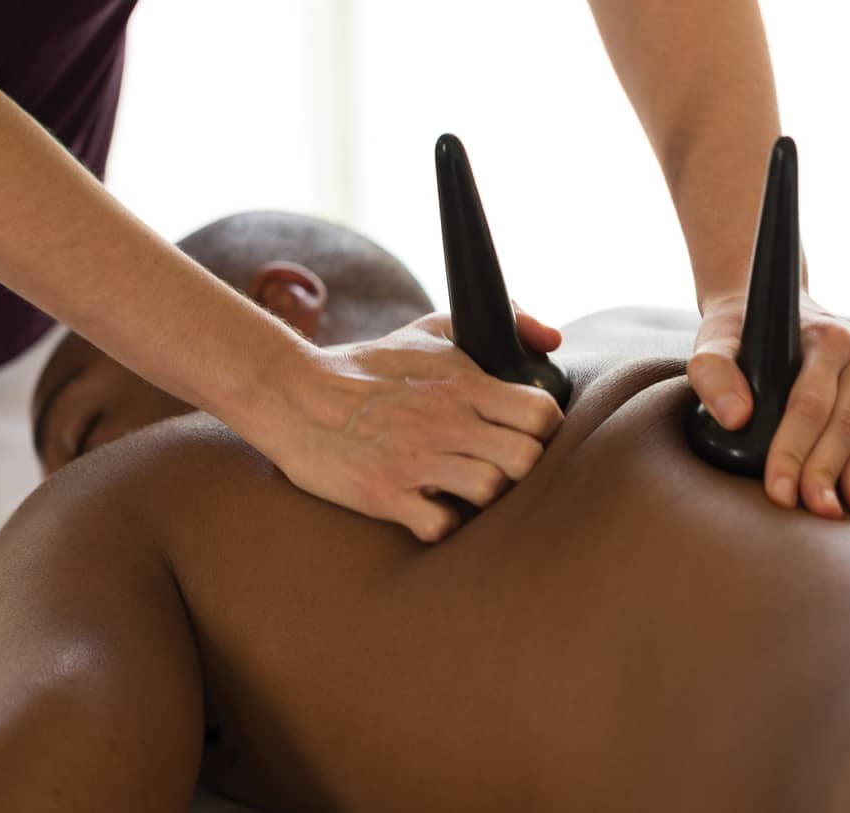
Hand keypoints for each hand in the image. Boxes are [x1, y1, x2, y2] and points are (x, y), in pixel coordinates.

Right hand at [241, 310, 564, 542]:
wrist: (295, 393)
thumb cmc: (371, 365)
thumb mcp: (433, 330)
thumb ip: (500, 323)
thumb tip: (554, 340)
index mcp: (464, 384)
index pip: (541, 414)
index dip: (544, 431)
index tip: (527, 435)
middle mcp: (446, 422)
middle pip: (526, 460)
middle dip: (521, 469)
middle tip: (498, 467)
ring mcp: (416, 460)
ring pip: (489, 493)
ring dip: (484, 498)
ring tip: (464, 489)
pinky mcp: (385, 494)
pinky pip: (440, 526)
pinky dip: (442, 525)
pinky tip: (431, 508)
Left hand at [689, 291, 849, 517]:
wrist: (771, 304)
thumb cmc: (741, 331)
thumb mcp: (714, 341)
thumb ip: (713, 373)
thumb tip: (736, 418)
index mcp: (824, 339)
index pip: (808, 405)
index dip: (793, 451)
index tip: (779, 490)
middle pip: (842, 424)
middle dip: (826, 471)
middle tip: (814, 510)